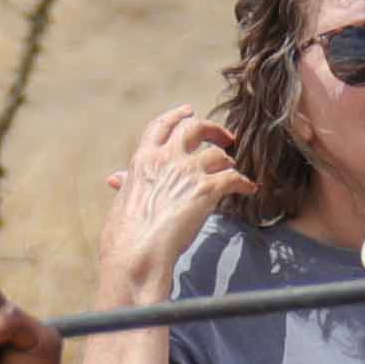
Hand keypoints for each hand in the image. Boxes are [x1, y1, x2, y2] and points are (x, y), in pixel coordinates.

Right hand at [94, 97, 239, 295]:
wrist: (137, 252)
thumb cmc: (124, 234)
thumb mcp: (122, 200)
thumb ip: (126, 184)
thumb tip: (115, 179)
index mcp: (143, 159)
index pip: (162, 126)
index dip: (177, 115)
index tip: (189, 111)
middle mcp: (166, 158)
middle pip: (195, 128)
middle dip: (213, 129)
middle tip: (225, 137)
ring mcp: (188, 172)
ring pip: (218, 154)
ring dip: (228, 161)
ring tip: (232, 170)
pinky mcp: (207, 189)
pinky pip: (234, 178)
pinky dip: (244, 182)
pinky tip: (249, 189)